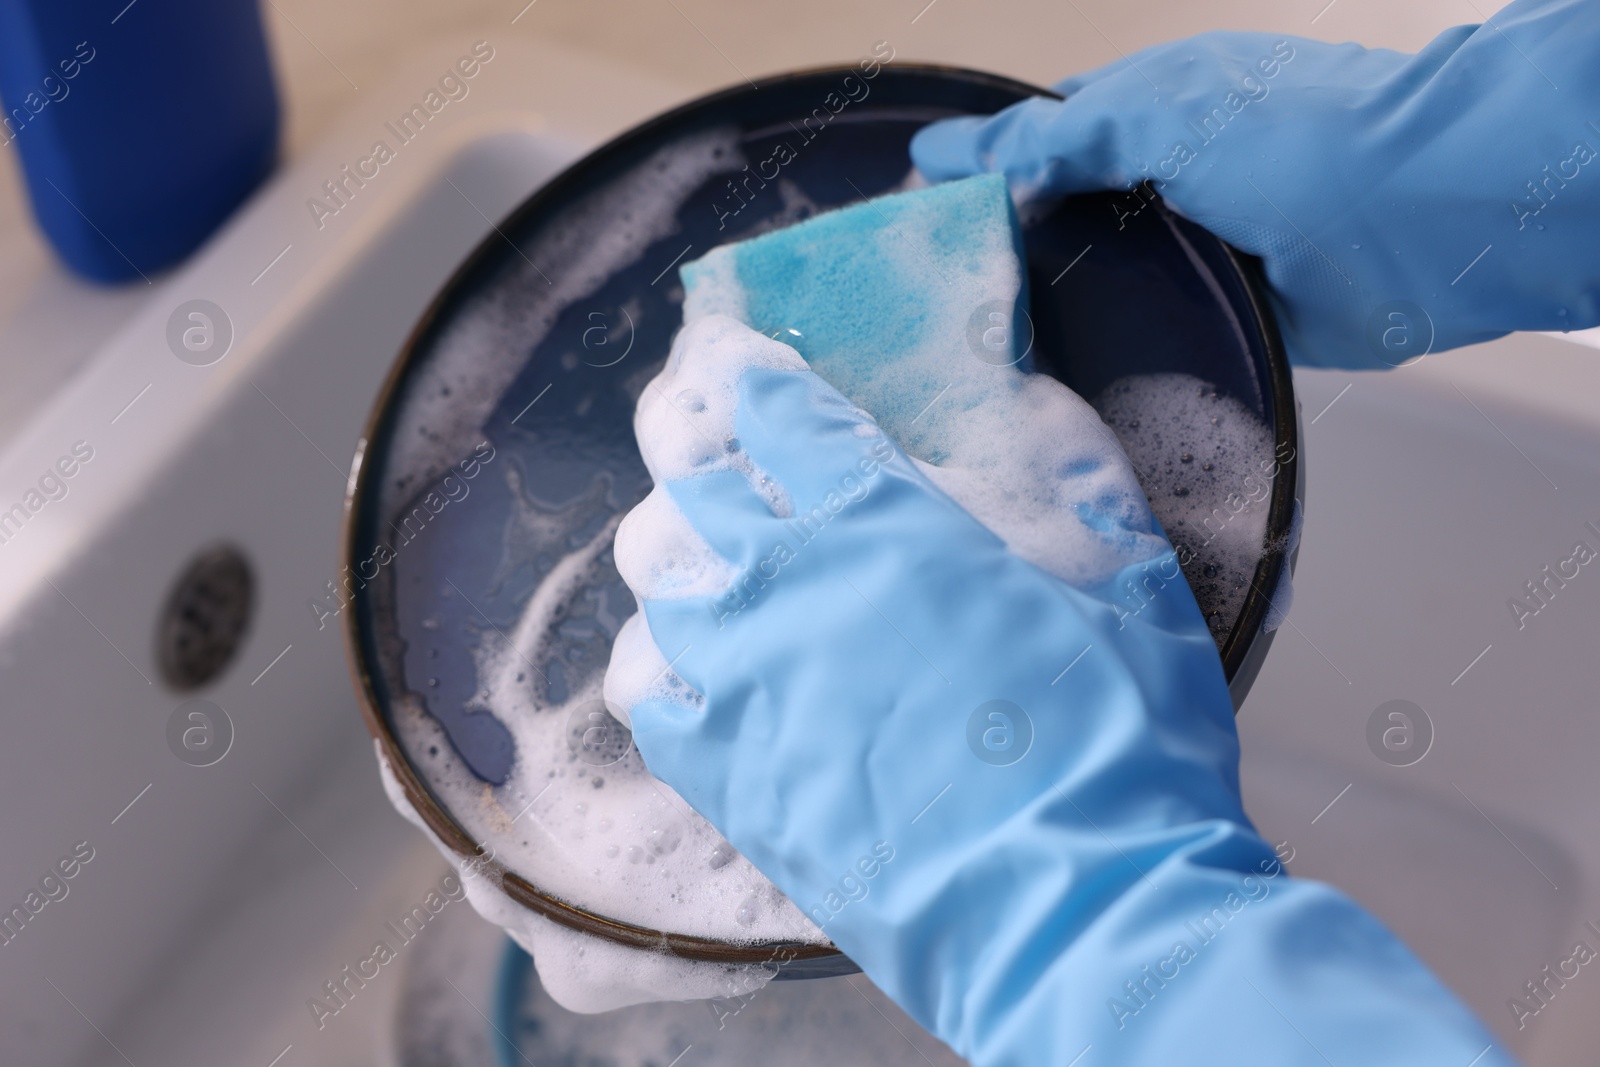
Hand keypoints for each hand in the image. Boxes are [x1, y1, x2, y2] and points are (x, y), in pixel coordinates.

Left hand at [605, 315, 1508, 1065]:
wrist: (1078, 910)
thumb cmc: (1118, 745)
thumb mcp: (1135, 592)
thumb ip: (1087, 486)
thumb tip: (1051, 411)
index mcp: (883, 521)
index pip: (777, 412)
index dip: (745, 374)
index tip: (730, 361)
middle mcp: (788, 585)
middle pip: (692, 486)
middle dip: (696, 452)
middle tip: (712, 450)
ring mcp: (743, 684)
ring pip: (656, 587)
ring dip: (680, 564)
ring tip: (713, 571)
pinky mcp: (728, 779)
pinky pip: (651, 703)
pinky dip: (667, 677)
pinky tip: (698, 679)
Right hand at [912, 1, 1599, 368]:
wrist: (1422, 219)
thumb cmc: (1299, 138)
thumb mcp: (1155, 112)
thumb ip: (1054, 135)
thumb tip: (957, 158)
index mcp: (1154, 111)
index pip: (1046, 138)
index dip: (984, 170)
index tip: (918, 210)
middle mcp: (1171, 180)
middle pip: (1068, 215)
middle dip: (1009, 249)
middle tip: (932, 297)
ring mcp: (1199, 251)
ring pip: (1105, 282)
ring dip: (1057, 309)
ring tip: (976, 351)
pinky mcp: (1226, 319)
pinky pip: (1153, 336)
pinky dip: (1114, 352)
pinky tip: (1057, 379)